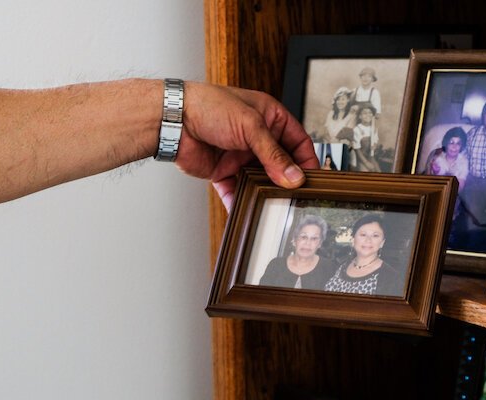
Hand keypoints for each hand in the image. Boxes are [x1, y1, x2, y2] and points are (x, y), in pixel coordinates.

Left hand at [176, 83, 318, 207]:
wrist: (173, 119)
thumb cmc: (209, 106)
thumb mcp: (251, 127)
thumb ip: (274, 155)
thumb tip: (294, 177)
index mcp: (269, 117)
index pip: (298, 141)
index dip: (307, 160)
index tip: (313, 179)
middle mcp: (257, 137)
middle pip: (280, 163)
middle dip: (286, 180)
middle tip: (295, 196)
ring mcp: (240, 154)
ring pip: (260, 179)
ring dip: (265, 191)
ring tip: (273, 205)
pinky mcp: (223, 170)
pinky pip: (235, 189)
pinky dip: (239, 200)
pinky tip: (244, 208)